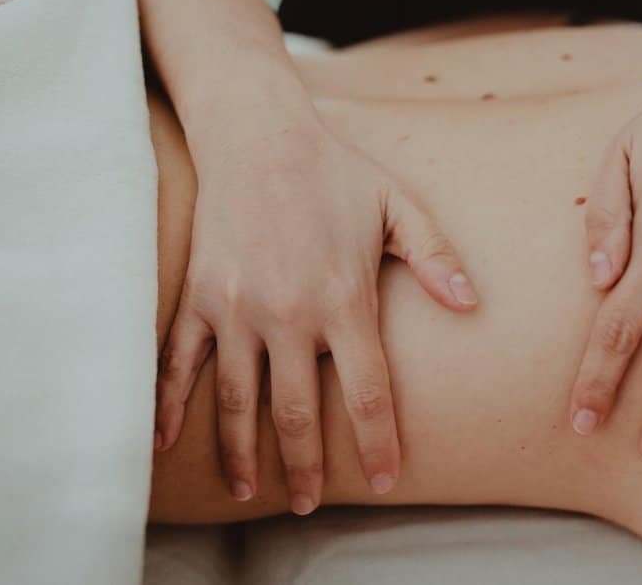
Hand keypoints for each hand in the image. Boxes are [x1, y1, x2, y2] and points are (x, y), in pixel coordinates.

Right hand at [155, 104, 476, 512]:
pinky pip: (179, 363)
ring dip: (243, 452)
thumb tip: (473, 305)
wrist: (257, 135)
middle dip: (304, 468)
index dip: (376, 444)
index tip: (382, 480)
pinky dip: (170, 406)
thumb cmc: (336, 173)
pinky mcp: (198, 298)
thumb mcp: (400, 206)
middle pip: (298, 413)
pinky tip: (169, 444)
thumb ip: (437, 258)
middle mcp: (289, 315)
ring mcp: (237, 309)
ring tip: (249, 490)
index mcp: (345, 300)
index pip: (368, 393)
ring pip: (238, 400)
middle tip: (307, 504)